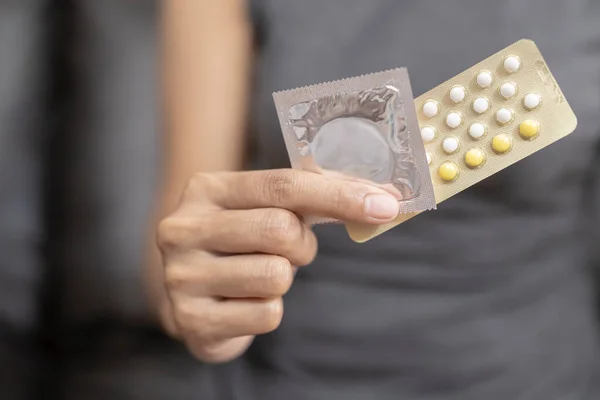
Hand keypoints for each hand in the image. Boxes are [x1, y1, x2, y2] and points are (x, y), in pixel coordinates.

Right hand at [157, 169, 399, 362]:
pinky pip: (267, 314)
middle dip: (302, 244)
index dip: (340, 195)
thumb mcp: (265, 208)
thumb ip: (316, 196)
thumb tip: (384, 198)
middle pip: (281, 229)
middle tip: (290, 249)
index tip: (384, 205)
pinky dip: (270, 309)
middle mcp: (184, 228)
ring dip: (284, 277)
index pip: (283, 185)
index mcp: (207, 188)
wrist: (191, 293)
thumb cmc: (240, 243)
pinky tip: (245, 302)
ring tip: (261, 274)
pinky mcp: (192, 318)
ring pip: (276, 275)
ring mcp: (182, 275)